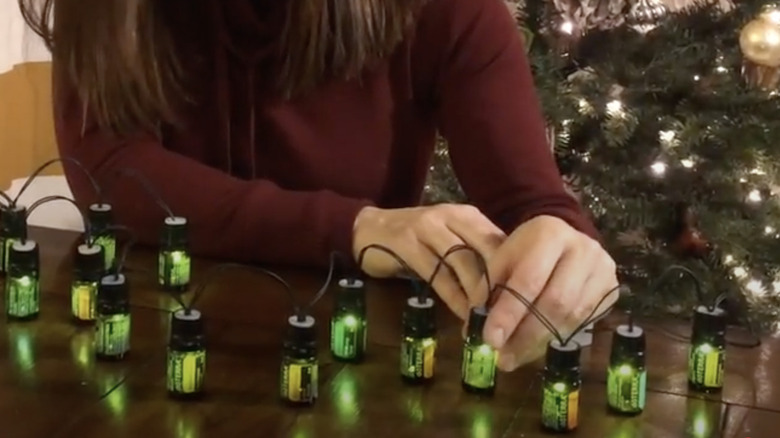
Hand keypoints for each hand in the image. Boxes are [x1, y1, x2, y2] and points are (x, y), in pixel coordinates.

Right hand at [353, 204, 505, 319]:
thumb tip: (508, 287)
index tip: (520, 300)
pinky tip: (461, 313)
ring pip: (462, 262)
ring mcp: (426, 227)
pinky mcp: (406, 244)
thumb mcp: (448, 239)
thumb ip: (474, 254)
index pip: (499, 241)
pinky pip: (437, 273)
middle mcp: (449, 216)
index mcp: (467, 215)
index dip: (511, 272)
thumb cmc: (415, 239)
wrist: (367, 228)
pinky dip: (453, 296)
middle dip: (497, 285)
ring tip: (485, 319)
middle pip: (484, 251)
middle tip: (506, 314)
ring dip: (476, 294)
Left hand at [477, 215, 617, 370]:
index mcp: (549, 233)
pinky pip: (584, 322)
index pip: (529, 279)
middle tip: (504, 358)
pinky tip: (537, 347)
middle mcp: (583, 249)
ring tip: (516, 357)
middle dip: (526, 335)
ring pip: (571, 316)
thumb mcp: (503, 259)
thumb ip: (489, 288)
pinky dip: (557, 338)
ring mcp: (602, 269)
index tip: (490, 339)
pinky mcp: (612, 288)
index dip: (509, 312)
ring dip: (540, 342)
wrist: (564, 239)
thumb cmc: (527, 251)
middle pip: (555, 302)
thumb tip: (474, 328)